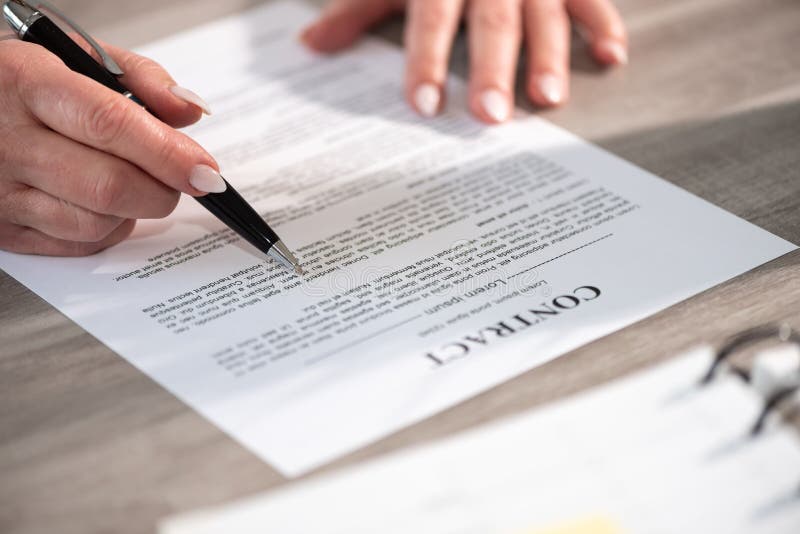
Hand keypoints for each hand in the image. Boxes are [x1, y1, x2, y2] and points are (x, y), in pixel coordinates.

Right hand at [0, 39, 220, 255]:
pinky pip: (79, 244)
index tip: (205, 170)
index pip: (110, 125)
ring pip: (97, 222)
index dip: (167, 153)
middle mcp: (8, 140)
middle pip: (109, 185)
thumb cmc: (27, 83)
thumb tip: (191, 112)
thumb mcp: (78, 56)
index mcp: (28, 83)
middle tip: (181, 179)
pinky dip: (109, 228)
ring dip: (136, 209)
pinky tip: (101, 200)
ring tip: (132, 178)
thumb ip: (142, 79)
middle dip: (163, 189)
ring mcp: (1, 191)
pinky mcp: (4, 229)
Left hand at [302, 0, 627, 122]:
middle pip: (492, 22)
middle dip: (492, 69)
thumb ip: (356, 8)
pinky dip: (603, 24)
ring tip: (546, 100)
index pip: (432, 18)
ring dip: (549, 56)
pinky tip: (611, 58)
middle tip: (490, 117)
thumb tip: (311, 46)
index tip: (424, 105)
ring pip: (544, 13)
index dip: (427, 60)